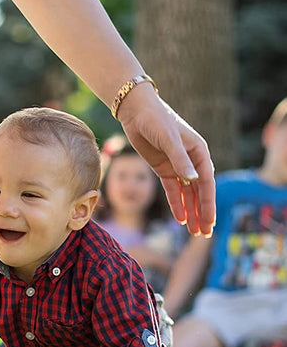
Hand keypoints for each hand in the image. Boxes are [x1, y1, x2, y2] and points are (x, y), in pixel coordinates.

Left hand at [117, 87, 215, 236]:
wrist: (137, 112)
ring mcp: (177, 166)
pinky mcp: (163, 168)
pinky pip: (172, 190)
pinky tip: (180, 219)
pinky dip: (176, 204)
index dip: (208, 204)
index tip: (209, 222)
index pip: (206, 183)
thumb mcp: (169, 139)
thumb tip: (194, 180)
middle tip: (204, 234)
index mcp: (199, 153)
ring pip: (187, 194)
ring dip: (191, 212)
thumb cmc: (156, 120)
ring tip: (194, 232)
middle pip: (199, 192)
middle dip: (202, 213)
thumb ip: (180, 160)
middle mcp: (191, 161)